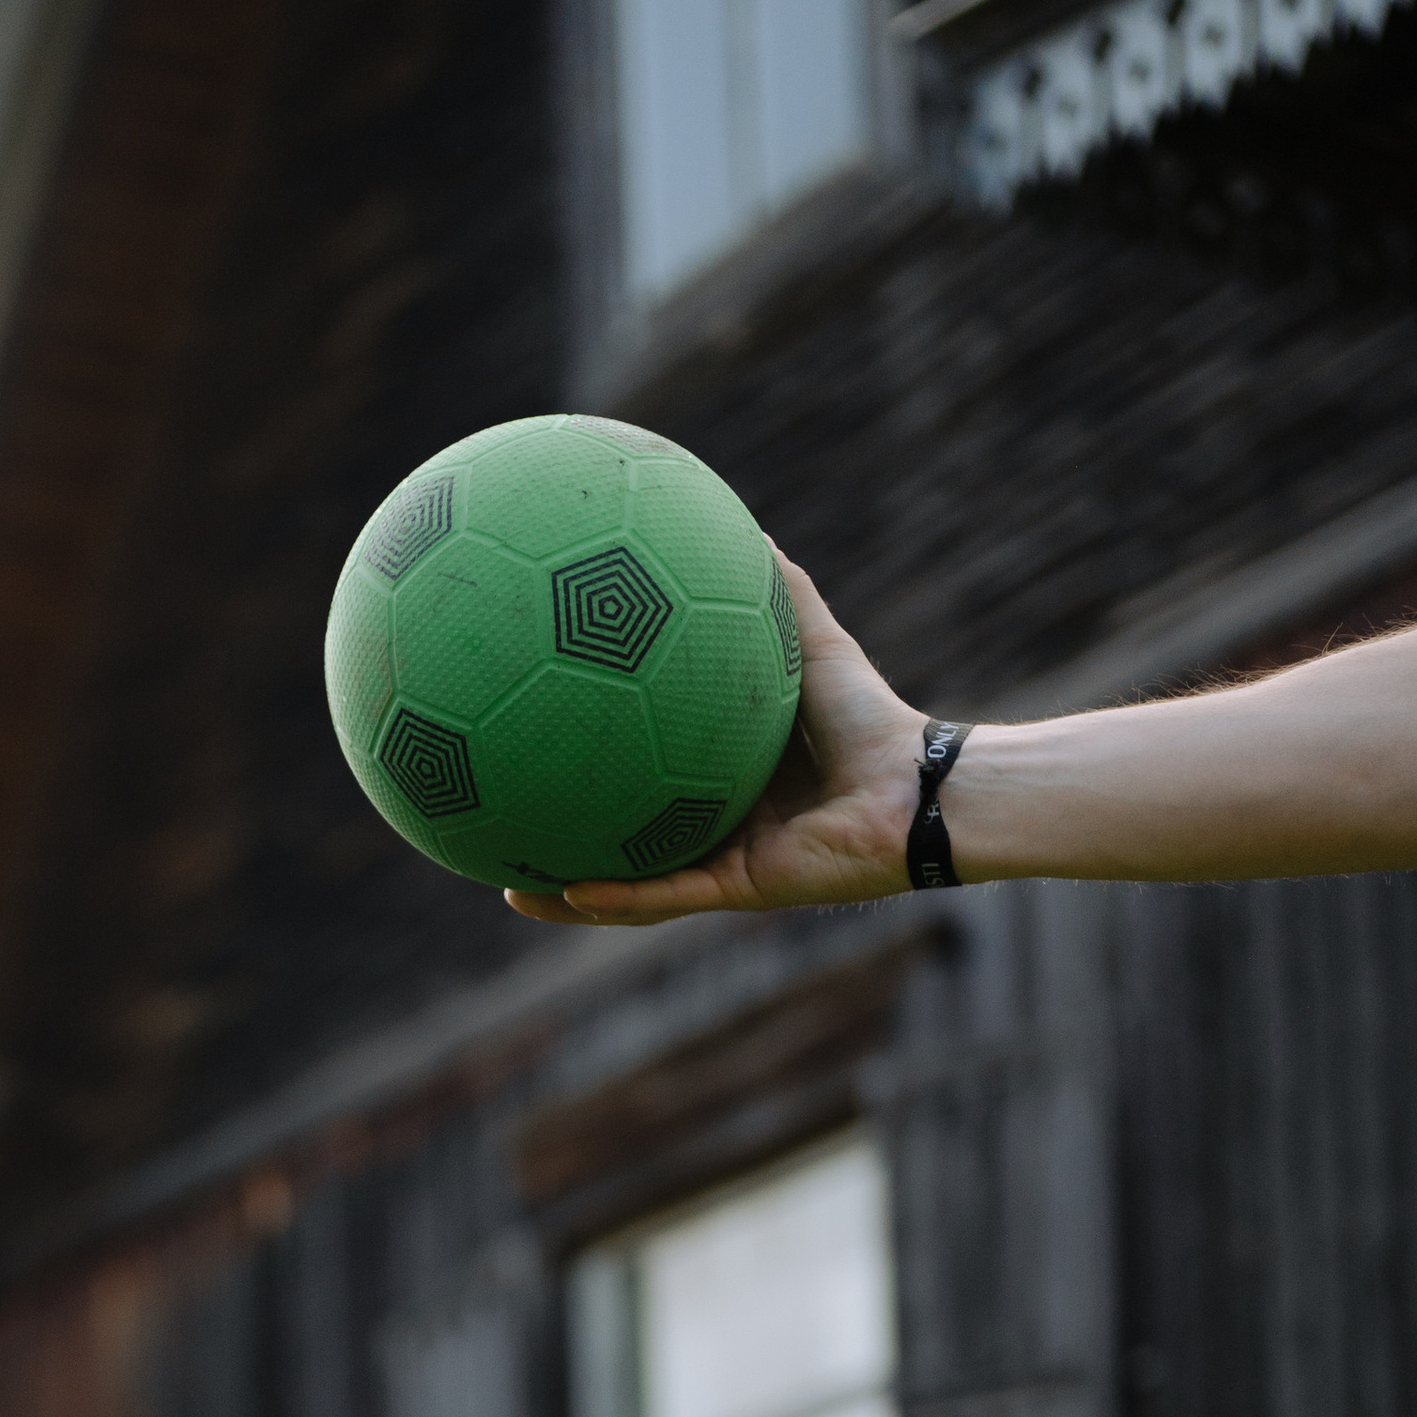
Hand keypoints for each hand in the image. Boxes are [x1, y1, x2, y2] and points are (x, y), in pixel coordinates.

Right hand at [505, 556, 922, 926]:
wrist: (916, 787)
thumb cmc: (871, 715)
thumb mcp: (807, 638)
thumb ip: (771, 587)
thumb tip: (734, 518)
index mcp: (715, 777)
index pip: (635, 768)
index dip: (583, 760)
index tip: (531, 732)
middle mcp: (712, 826)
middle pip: (617, 836)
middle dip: (558, 838)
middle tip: (499, 826)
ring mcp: (720, 865)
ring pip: (627, 888)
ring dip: (569, 895)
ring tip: (507, 892)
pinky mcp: (738, 890)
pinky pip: (665, 897)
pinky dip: (616, 899)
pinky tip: (565, 891)